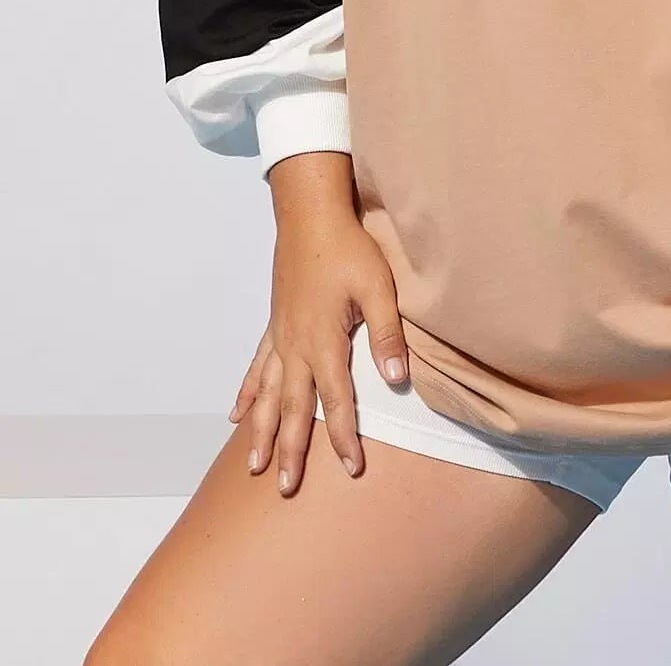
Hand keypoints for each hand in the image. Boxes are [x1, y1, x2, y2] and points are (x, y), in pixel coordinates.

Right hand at [227, 154, 409, 496]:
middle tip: (286, 489)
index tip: (351, 469)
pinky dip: (246, 395)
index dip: (343, 437)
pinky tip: (235, 417)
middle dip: (291, 450)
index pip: (335, 401)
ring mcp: (280, 337)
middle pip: (292, 409)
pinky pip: (256, 368)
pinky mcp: (275, 325)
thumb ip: (387, 335)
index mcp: (324, 342)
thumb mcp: (379, 288)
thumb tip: (399, 379)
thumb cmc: (349, 249)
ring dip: (260, 432)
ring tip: (253, 466)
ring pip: (266, 396)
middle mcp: (296, 347)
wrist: (311, 216)